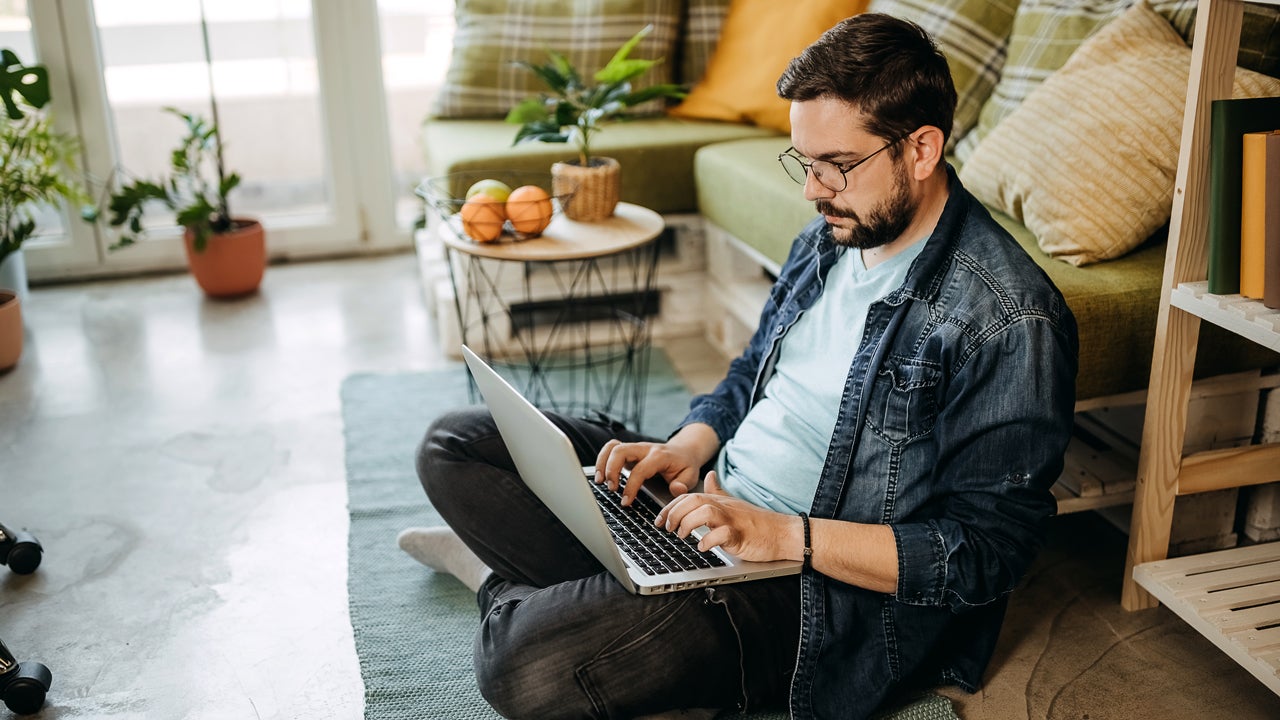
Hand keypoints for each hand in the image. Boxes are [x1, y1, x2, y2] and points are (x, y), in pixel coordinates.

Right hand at [593, 438, 702, 505]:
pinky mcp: (629, 451)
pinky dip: (602, 459)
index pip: (640, 469)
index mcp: (660, 456)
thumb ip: (683, 484)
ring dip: (603, 463)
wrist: (684, 451)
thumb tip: (675, 489)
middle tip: (612, 489)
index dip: (631, 487)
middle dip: (611, 470)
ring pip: (613, 447)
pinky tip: (601, 475)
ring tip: (600, 481)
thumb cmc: (685, 466)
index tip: (625, 502)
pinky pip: (611, 448)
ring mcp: (635, 448)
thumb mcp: (690, 476)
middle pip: (620, 451)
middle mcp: (645, 448)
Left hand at [654, 471, 799, 562]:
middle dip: (675, 513)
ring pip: (705, 511)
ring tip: (682, 536)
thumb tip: (709, 476)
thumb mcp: (734, 503)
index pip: (689, 497)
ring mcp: (733, 519)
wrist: (784, 533)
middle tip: (667, 528)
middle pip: (693, 500)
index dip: (671, 506)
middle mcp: (724, 507)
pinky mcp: (741, 534)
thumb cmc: (757, 522)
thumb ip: (718, 491)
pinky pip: (722, 534)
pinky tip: (702, 547)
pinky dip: (709, 540)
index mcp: (720, 501)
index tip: (660, 520)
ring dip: (688, 524)